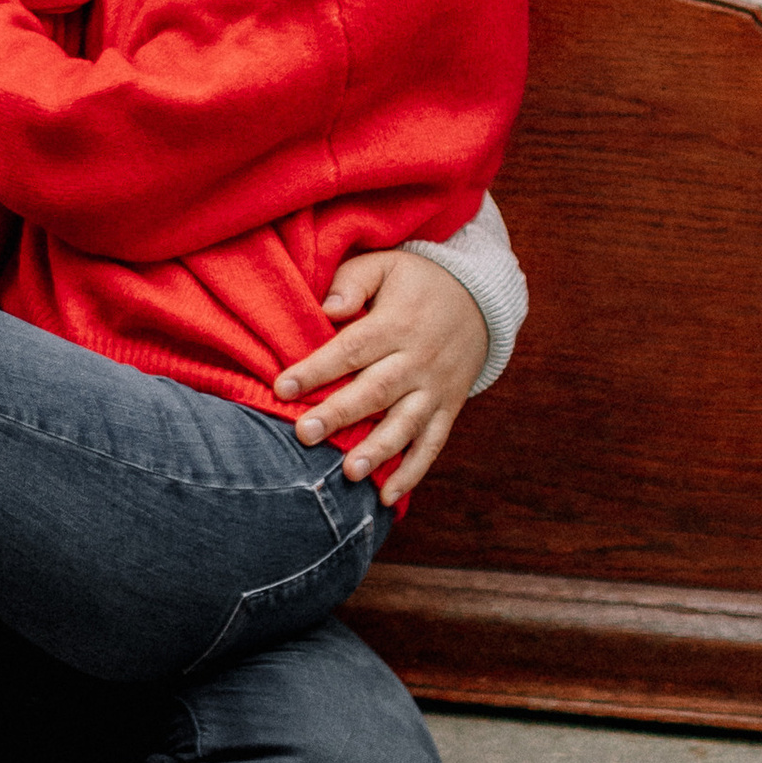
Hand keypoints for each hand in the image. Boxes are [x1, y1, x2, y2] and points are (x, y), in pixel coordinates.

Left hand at [275, 245, 489, 507]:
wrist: (480, 298)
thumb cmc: (417, 282)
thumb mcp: (387, 264)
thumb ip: (353, 282)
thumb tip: (327, 309)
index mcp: (396, 325)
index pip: (351, 349)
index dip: (316, 369)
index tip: (281, 387)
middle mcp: (418, 361)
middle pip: (376, 391)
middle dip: (340, 414)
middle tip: (305, 435)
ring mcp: (436, 389)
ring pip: (406, 424)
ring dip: (379, 451)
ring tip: (352, 474)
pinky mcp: (449, 409)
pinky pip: (432, 444)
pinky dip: (412, 472)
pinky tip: (387, 498)